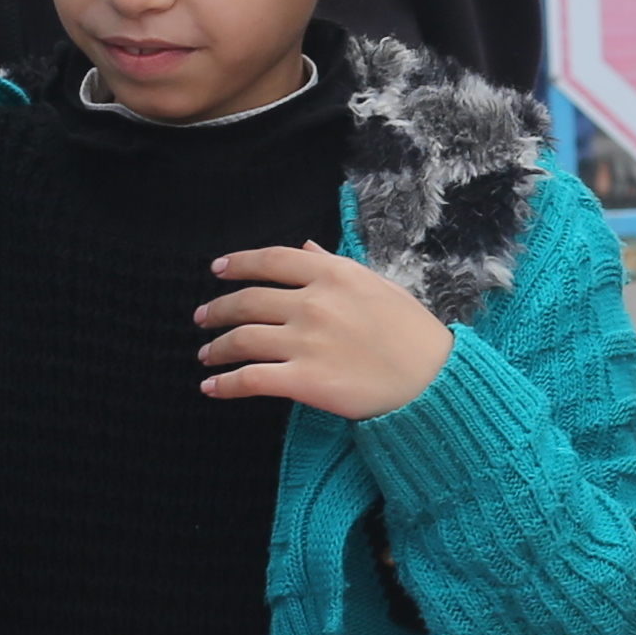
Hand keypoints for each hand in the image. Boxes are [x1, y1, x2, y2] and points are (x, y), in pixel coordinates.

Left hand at [198, 245, 455, 419]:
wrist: (432, 381)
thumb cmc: (412, 333)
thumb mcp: (379, 286)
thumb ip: (337, 265)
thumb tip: (308, 246)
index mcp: (333, 274)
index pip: (272, 260)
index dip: (238, 264)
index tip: (218, 270)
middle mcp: (314, 303)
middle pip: (248, 300)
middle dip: (217, 309)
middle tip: (203, 318)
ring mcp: (306, 342)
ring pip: (242, 339)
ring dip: (216, 348)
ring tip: (206, 355)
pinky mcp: (304, 380)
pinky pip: (250, 379)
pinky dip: (225, 384)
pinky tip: (211, 388)